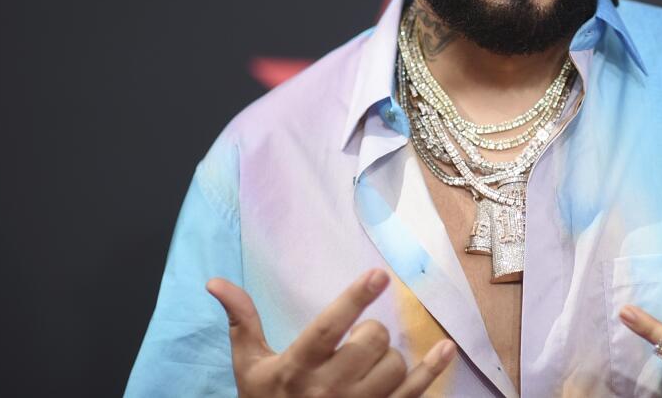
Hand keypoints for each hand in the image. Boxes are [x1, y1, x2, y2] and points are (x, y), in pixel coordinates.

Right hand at [207, 269, 454, 396]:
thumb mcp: (249, 367)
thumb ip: (242, 322)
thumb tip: (216, 282)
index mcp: (296, 369)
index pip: (329, 328)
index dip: (355, 299)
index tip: (378, 274)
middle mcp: (328, 390)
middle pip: (372, 342)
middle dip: (372, 332)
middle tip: (359, 339)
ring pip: (394, 365)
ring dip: (388, 357)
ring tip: (369, 363)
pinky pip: (414, 392)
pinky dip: (433, 369)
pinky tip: (445, 349)